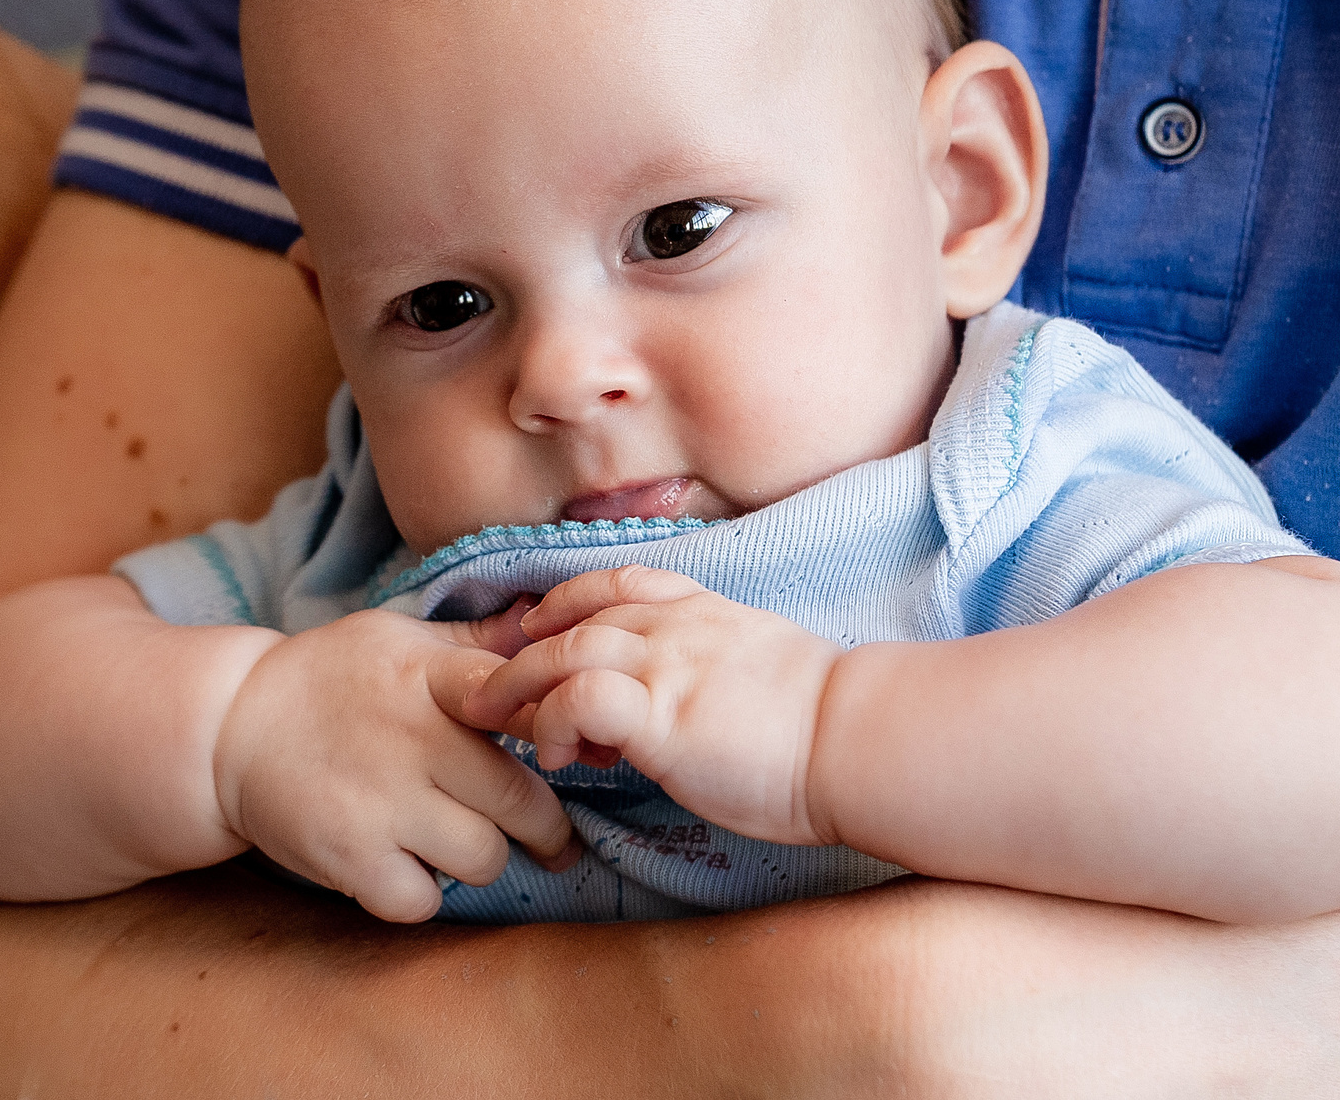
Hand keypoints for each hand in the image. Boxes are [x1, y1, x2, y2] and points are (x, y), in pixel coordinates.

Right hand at [211, 600, 576, 921]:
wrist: (230, 726)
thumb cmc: (331, 677)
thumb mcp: (401, 637)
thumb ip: (478, 642)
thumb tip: (551, 626)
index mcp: (430, 677)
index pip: (520, 698)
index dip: (556, 727)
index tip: (568, 748)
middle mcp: (411, 739)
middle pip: (521, 803)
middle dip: (546, 828)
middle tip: (551, 838)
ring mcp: (379, 803)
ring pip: (483, 859)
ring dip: (482, 858)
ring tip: (462, 840)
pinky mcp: (348, 859)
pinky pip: (423, 900)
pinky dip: (424, 891)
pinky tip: (411, 864)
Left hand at [458, 566, 843, 845]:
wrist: (857, 739)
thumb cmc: (823, 723)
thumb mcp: (762, 671)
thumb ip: (712, 671)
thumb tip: (684, 704)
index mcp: (704, 612)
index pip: (618, 584)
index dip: (565, 603)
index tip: (535, 630)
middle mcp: (678, 627)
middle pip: (574, 619)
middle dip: (518, 654)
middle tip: (483, 689)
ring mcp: (667, 665)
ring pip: (563, 651)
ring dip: (518, 687)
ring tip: (494, 722)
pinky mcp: (661, 714)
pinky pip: (579, 697)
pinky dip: (552, 722)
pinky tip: (558, 755)